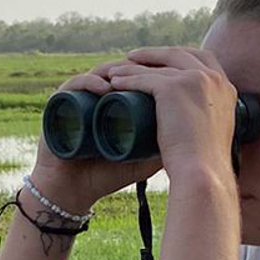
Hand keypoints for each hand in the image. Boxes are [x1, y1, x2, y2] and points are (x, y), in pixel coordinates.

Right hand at [29, 58, 165, 213]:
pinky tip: (103, 87)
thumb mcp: (145, 161)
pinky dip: (88, 83)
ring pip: (98, 74)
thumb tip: (202, 139)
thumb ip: (169, 149)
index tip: (175, 77)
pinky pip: (73, 86)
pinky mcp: (58, 105)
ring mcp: (77, 98)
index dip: (154, 72)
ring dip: (116, 73)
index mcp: (116, 103)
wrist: (73, 192)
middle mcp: (97, 96)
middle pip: (120, 70)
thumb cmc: (107, 175)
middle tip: (158, 74)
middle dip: (139, 68)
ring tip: (134, 80)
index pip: (136, 77)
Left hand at [101, 46, 238, 181]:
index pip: (203, 60)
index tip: (162, 61)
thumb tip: (193, 124)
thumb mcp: (212, 134)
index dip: (180, 57)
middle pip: (178, 54)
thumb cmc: (205, 165)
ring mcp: (194, 80)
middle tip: (134, 58)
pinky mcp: (173, 88)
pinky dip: (127, 79)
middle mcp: (213, 79)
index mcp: (226, 88)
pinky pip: (143, 78)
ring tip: (116, 71)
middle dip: (154, 53)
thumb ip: (206, 121)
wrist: (203, 174)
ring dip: (133, 66)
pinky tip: (115, 82)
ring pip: (157, 67)